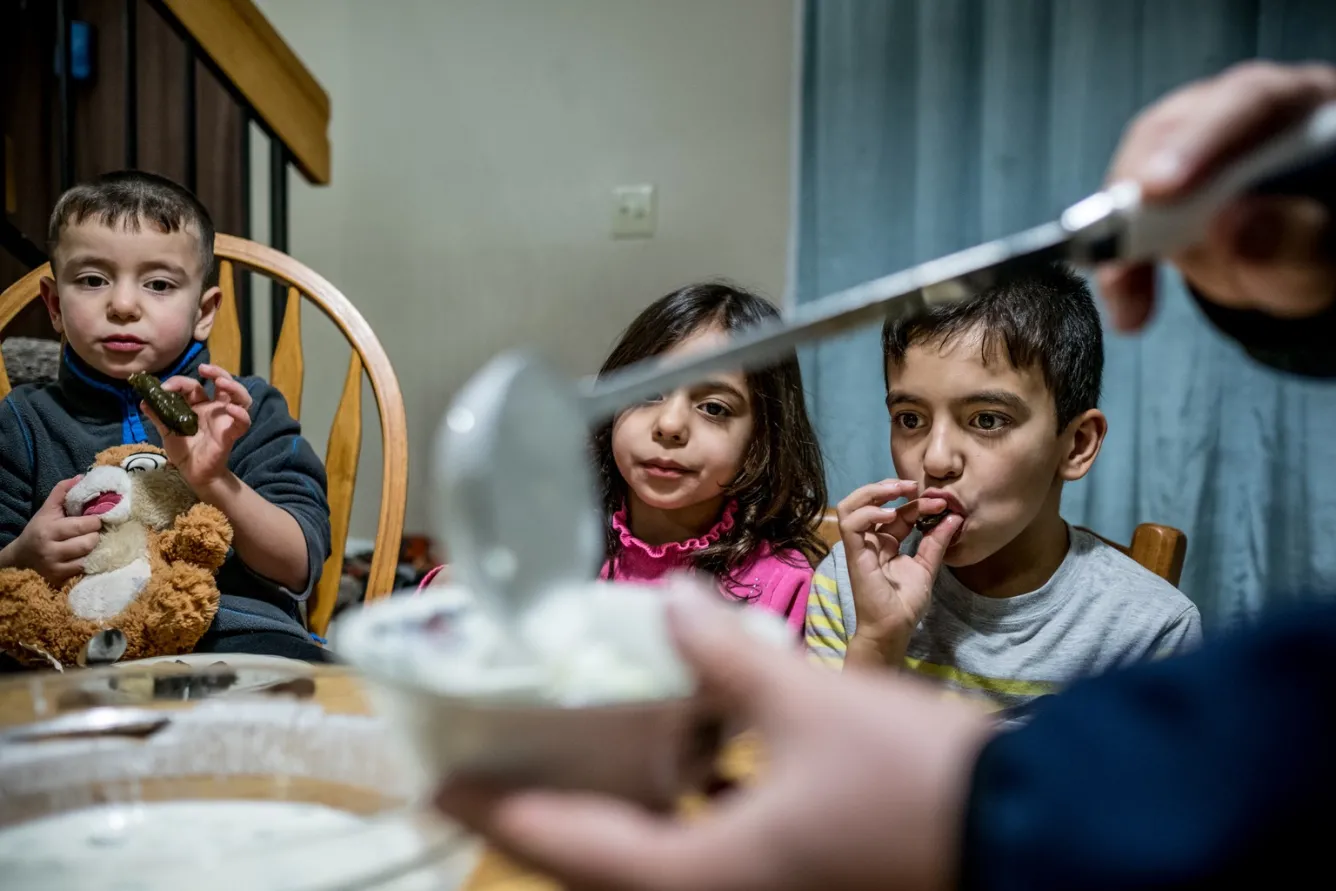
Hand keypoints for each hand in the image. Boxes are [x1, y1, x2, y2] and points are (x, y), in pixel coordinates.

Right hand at [0, 477, 101, 583]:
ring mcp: (55, 567)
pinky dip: (91, 562)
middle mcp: (50, 550)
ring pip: (89, 557)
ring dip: (96, 549)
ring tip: (91, 542)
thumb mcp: (47, 509)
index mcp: (48, 530)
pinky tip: (90, 556)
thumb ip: (62, 491)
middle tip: (95, 531)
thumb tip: (81, 477)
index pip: (83, 525)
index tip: (98, 518)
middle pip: (89, 543)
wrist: (22, 556)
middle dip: (96, 535)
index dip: (96, 521)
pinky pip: (85, 570)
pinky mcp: (59, 578)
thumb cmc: (39, 529)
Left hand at [141, 364, 251, 491]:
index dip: (180, 382)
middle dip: (216, 372)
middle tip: (204, 368)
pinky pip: (243, 422)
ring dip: (233, 386)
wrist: (194, 474)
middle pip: (223, 383)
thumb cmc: (185, 451)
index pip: (194, 386)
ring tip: (221, 382)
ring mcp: (225, 420)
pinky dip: (240, 414)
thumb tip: (143, 401)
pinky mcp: (231, 433)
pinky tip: (231, 409)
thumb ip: (158, 416)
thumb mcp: (167, 432)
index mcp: (199, 406)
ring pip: (240, 396)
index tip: (165, 387)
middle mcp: (214, 409)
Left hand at [437, 585, 992, 890]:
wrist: (1029, 831)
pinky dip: (676, 810)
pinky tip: (686, 759)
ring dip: (610, 815)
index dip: (499, 814)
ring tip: (579, 756)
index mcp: (706, 874)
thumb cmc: (917, 783)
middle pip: (601, 867)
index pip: (570, 848)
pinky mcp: (795, 881)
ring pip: (654, 863)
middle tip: (498, 768)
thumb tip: (672, 607)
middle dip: (544, 819)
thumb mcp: (806, 704)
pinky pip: (706, 853)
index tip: (444, 787)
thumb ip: (725, 656)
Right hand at [837, 480, 962, 665]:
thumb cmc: (906, 603)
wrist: (894, 627)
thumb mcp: (927, 566)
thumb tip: (954, 518)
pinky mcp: (854, 553)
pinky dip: (868, 512)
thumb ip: (936, 542)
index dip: (916, 503)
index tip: (941, 502)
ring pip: (850, 506)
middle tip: (912, 485)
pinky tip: (889, 513)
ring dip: (872, 492)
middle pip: (869, 501)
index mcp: (886, 543)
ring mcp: (859, 546)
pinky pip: (851, 523)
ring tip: (897, 491)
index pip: (897, 512)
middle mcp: (870, 540)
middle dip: (888, 487)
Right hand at [1099, 61, 1335, 330]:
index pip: (1245, 103)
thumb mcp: (1328, 250)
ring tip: (1126, 292)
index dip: (1197, 142)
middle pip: (1173, 132)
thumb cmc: (1327, 238)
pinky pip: (1123, 223)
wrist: (1306, 254)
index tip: (1160, 188)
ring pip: (1136, 176)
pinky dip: (1121, 268)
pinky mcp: (1155, 188)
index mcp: (1295, 106)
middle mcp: (1235, 114)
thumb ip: (1298, 237)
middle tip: (1122, 238)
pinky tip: (1129, 306)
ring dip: (1122, 236)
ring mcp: (1188, 149)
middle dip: (1140, 187)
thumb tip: (1235, 224)